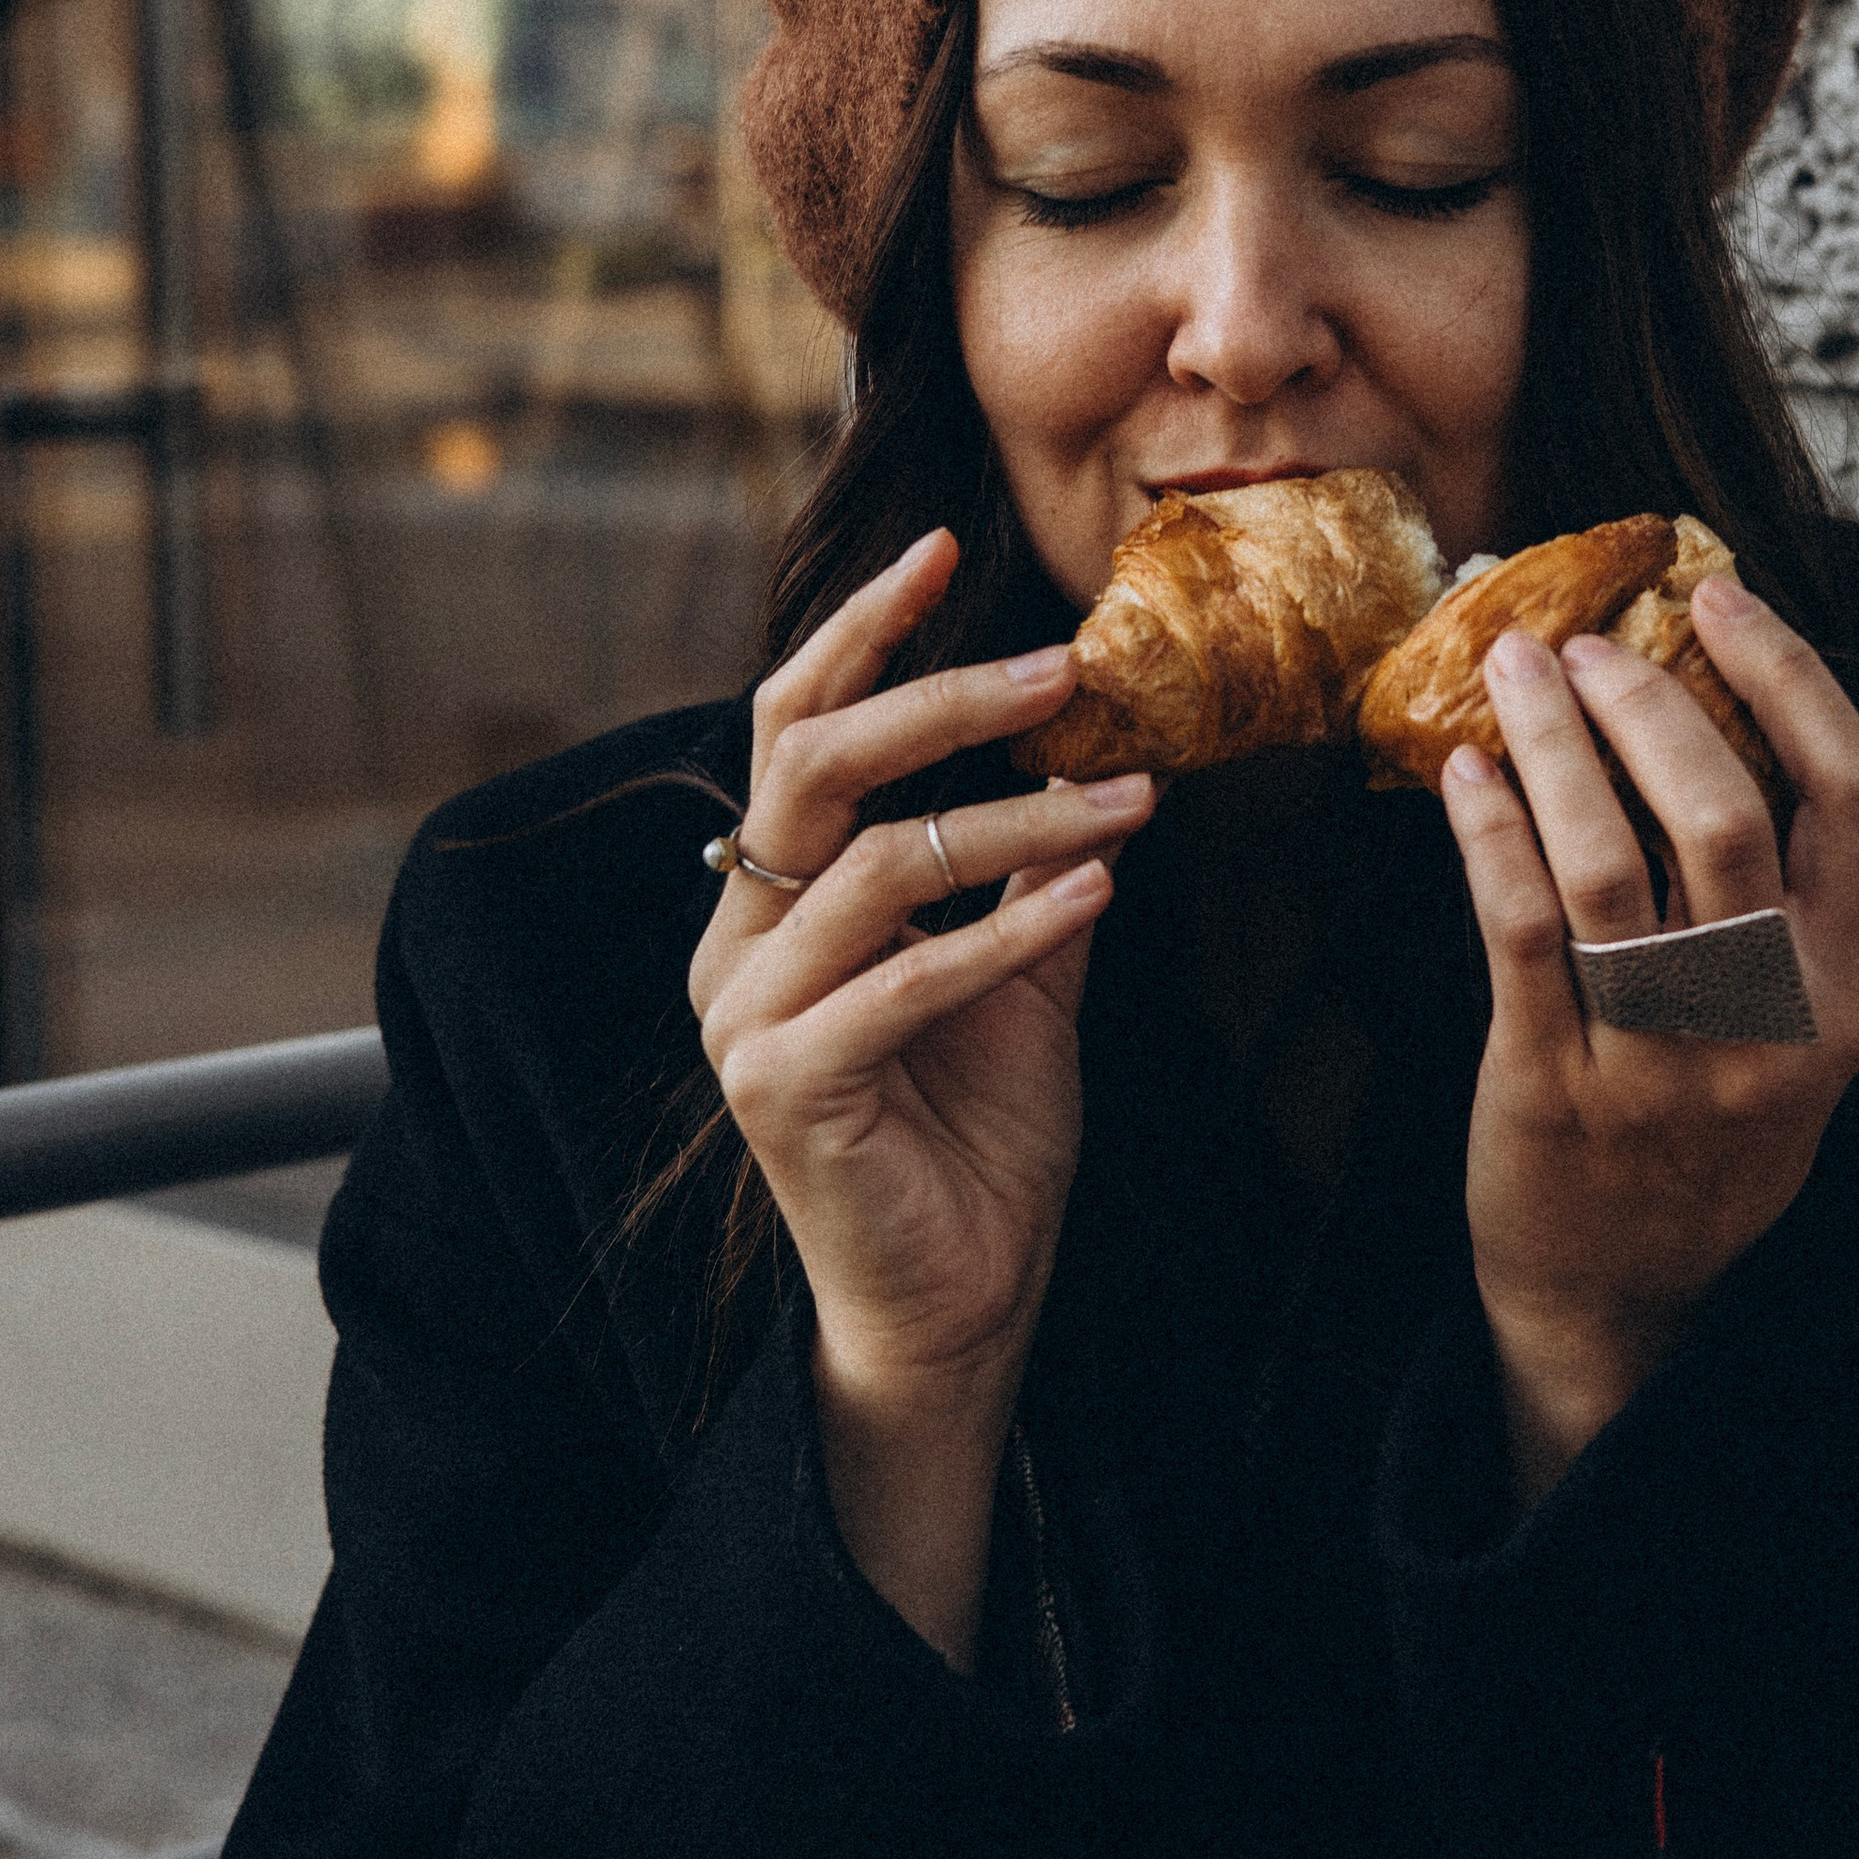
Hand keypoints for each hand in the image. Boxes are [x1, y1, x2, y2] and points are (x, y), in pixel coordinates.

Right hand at [688, 529, 1154, 1660]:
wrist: (956, 1308)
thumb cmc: (977, 1140)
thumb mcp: (1021, 976)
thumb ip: (1031, 868)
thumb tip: (1104, 745)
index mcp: (764, 904)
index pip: (790, 732)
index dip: (859, 634)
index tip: (944, 550)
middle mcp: (730, 946)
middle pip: (809, 768)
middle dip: (937, 699)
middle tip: (1061, 666)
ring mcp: (741, 1019)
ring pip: (876, 866)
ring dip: (1019, 820)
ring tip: (1128, 796)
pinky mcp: (783, 1087)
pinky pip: (904, 980)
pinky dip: (1008, 930)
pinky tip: (1098, 891)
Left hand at [1441, 576, 1858, 1507]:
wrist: (1622, 1302)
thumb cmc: (1705, 1133)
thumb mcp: (1792, 1032)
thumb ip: (1782, 900)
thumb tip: (1722, 700)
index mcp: (1848, 995)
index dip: (1794, 678)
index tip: (1721, 596)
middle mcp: (1770, 1026)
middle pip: (1727, 814)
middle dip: (1651, 700)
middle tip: (1589, 640)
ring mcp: (1662, 1063)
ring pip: (1609, 862)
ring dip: (1556, 742)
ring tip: (1514, 669)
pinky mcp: (1554, 1086)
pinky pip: (1520, 929)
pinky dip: (1489, 831)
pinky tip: (1464, 770)